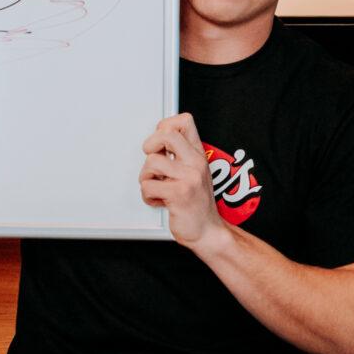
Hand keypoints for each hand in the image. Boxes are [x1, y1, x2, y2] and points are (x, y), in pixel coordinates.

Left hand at [139, 112, 220, 250]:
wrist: (207, 231)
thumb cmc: (197, 204)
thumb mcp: (194, 173)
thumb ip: (180, 156)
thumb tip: (157, 140)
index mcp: (198, 155)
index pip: (184, 121)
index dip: (165, 125)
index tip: (160, 143)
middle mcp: (195, 163)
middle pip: (166, 134)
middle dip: (150, 146)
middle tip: (153, 161)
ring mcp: (188, 178)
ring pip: (151, 162)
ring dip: (146, 177)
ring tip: (157, 187)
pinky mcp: (179, 194)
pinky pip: (148, 186)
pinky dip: (147, 196)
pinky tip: (159, 200)